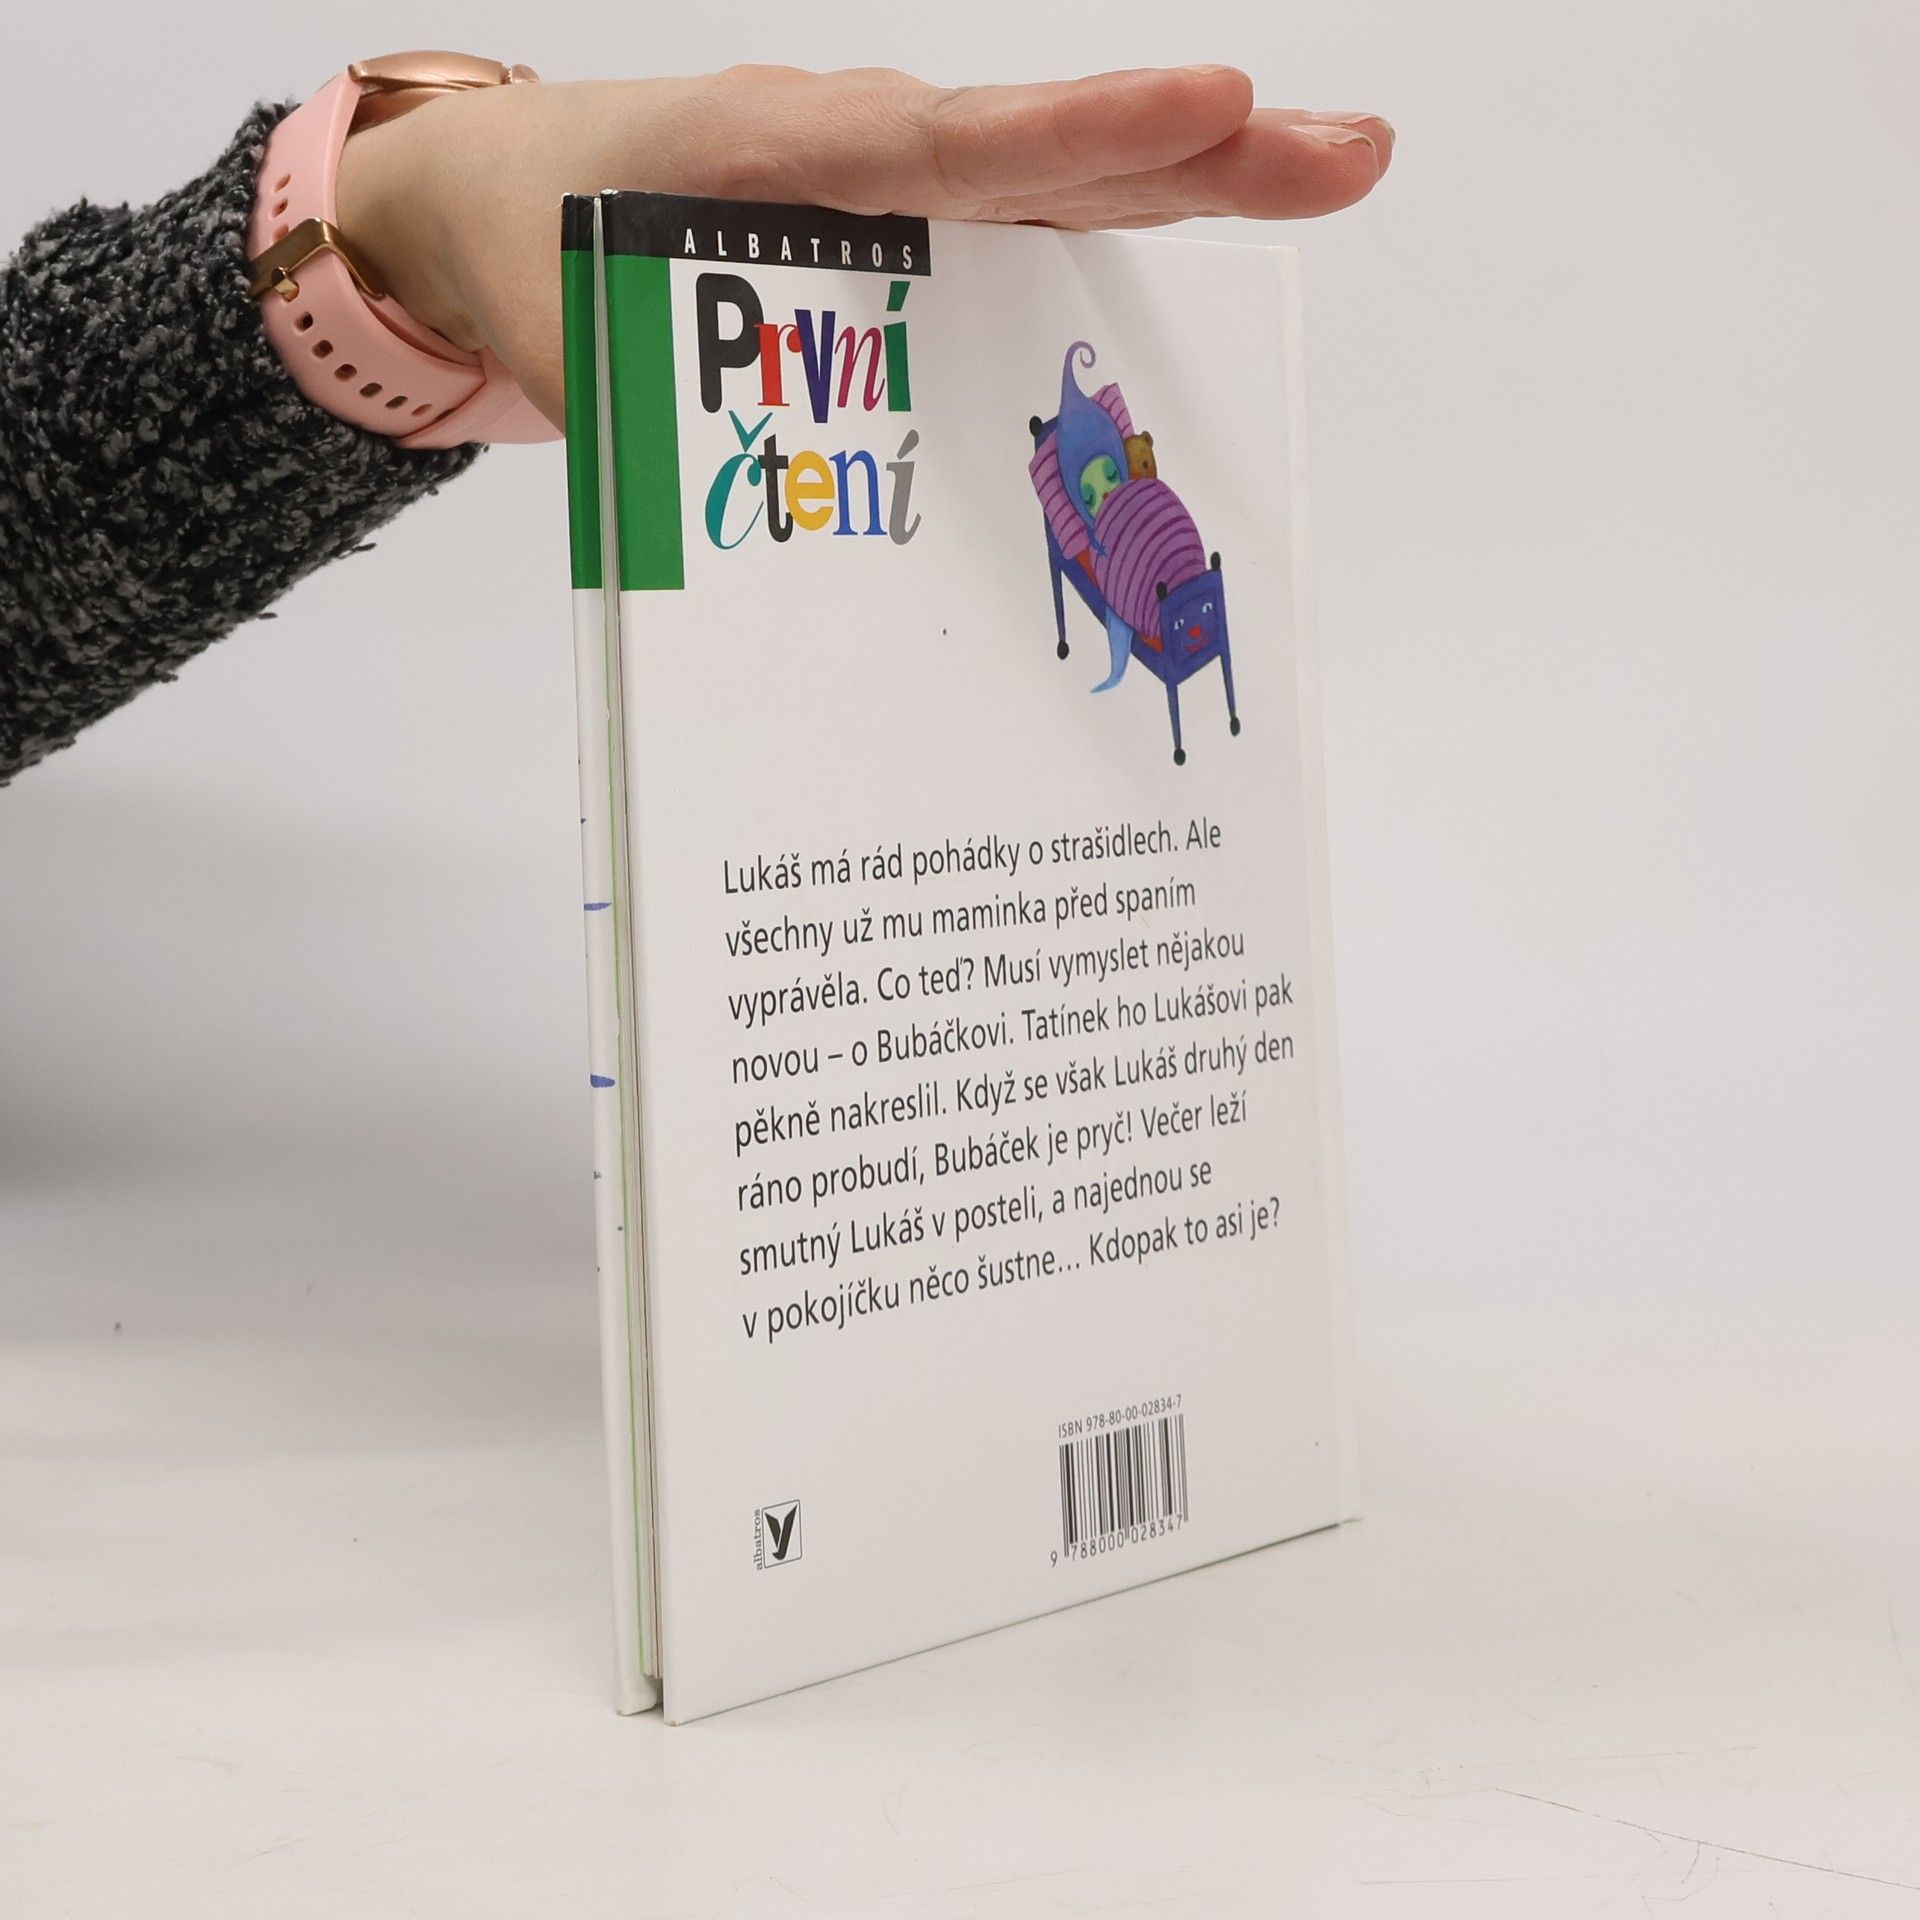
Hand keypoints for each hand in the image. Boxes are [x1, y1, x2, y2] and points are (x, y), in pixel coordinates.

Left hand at [335, 65, 1393, 429]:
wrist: (488, 200)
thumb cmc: (534, 247)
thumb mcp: (578, 343)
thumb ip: (675, 425)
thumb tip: (789, 556)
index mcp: (776, 155)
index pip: (951, 147)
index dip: (1082, 138)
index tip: (1212, 110)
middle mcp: (858, 156)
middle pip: (1047, 154)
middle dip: (1198, 154)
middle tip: (1347, 155)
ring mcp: (890, 190)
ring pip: (1053, 188)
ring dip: (1184, 194)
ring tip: (1324, 179)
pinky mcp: (898, 234)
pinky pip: (1015, 236)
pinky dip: (1111, 242)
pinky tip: (1203, 267)